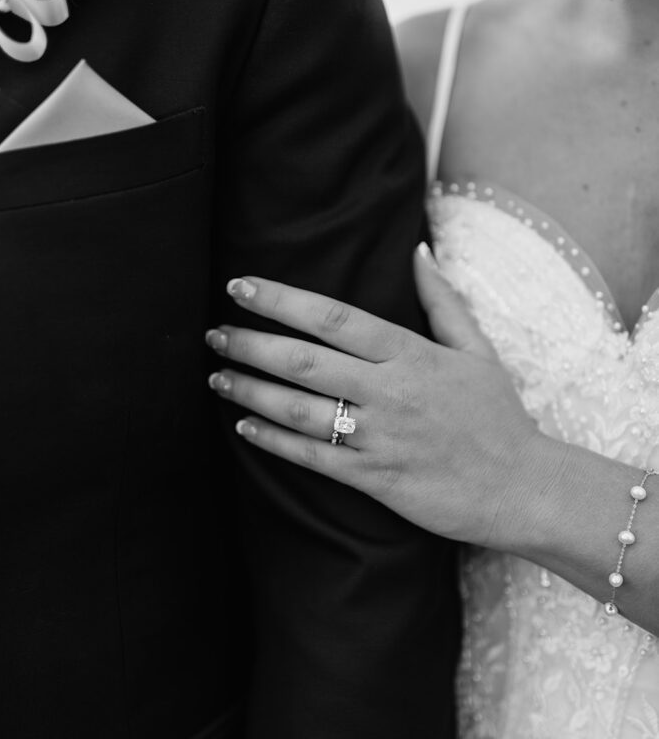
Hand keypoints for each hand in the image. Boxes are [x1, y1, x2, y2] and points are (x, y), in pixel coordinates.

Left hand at [206, 245, 542, 548]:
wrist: (524, 489)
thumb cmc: (499, 418)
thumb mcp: (479, 350)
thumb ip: (443, 300)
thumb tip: (419, 249)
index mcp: (412, 355)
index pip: (334, 317)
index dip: (281, 299)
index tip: (241, 286)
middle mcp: (390, 392)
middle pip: (305, 360)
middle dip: (251, 343)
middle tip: (214, 333)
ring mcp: (380, 437)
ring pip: (300, 409)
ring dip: (252, 390)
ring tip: (218, 375)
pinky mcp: (375, 479)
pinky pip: (313, 458)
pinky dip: (274, 441)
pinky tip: (244, 426)